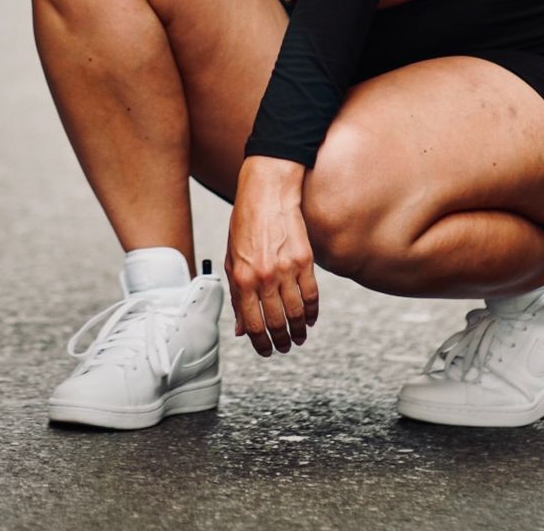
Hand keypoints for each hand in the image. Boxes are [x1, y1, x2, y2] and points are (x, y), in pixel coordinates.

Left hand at [225, 158, 319, 355]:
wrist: (267, 192)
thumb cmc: (245, 223)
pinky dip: (312, 311)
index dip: (260, 343)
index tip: (266, 351)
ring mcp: (286, 269)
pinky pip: (311, 294)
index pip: (252, 325)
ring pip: (296, 313)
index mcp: (242, 279)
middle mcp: (264, 277)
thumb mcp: (231, 259)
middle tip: (284, 347)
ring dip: (298, 331)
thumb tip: (240, 330)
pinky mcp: (304, 259)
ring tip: (299, 337)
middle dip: (280, 341)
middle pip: (276, 323)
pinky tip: (310, 318)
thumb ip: (236, 296)